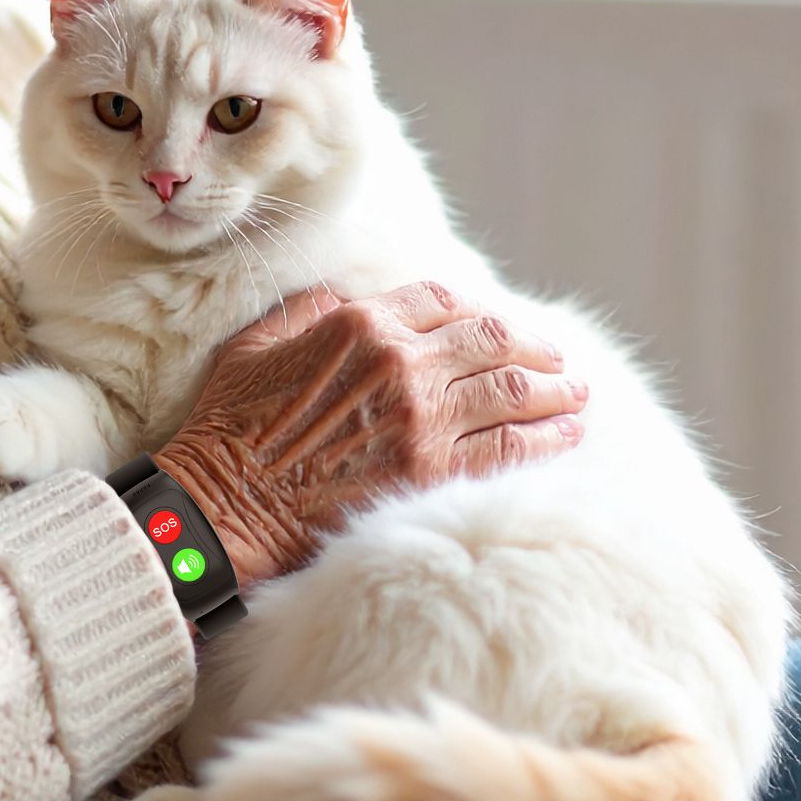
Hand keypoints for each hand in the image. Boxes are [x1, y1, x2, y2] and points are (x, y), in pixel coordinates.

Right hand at [152, 282, 586, 585]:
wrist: (224, 499)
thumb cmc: (231, 423)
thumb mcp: (257, 343)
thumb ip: (310, 312)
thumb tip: (343, 301)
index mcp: (361, 323)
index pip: (442, 301)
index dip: (476, 310)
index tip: (497, 325)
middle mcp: (401, 362)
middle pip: (492, 340)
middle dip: (533, 348)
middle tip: (557, 360)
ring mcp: (421, 418)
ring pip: (513, 391)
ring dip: (554, 391)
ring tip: (576, 395)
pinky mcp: (431, 472)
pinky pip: (510, 448)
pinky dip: (547, 438)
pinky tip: (568, 435)